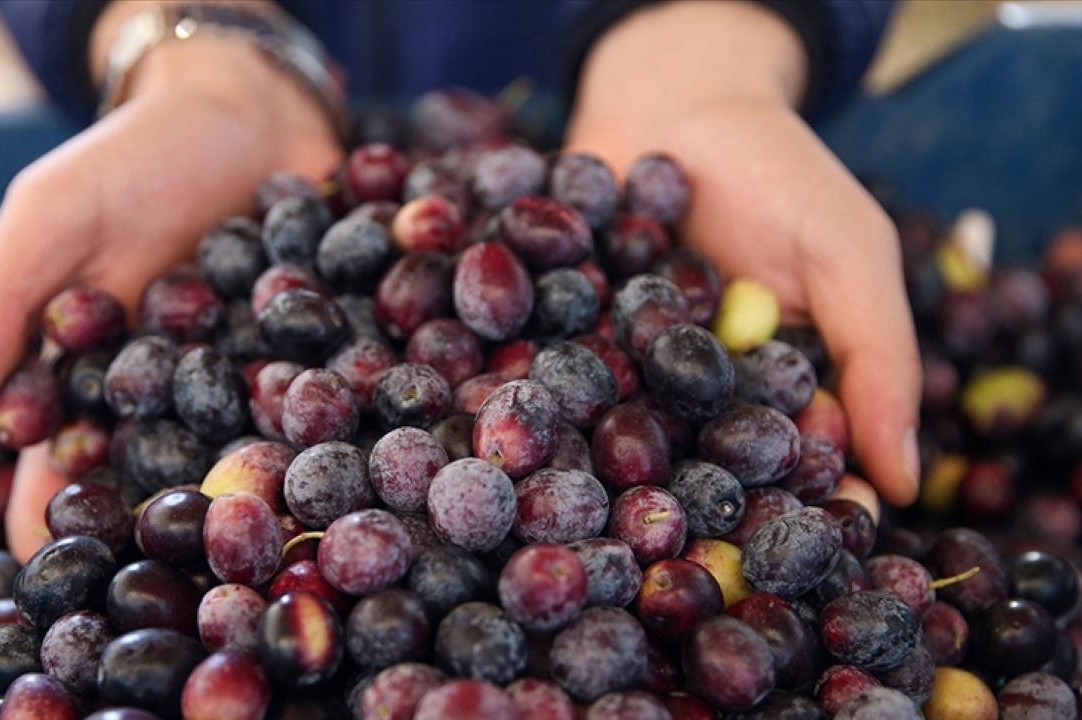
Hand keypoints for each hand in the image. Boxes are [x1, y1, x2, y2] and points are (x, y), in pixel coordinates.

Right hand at [0, 31, 341, 560]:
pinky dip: (340, 417)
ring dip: (258, 488)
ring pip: (250, 453)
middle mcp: (177, 397)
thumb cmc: (129, 159)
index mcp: (97, 378)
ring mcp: (254, 380)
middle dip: (167, 519)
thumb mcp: (50, 219)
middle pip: (164, 477)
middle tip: (173, 566)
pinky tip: (350, 451)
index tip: (62, 551)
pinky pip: (332, 395)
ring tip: (264, 530)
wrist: (243, 108)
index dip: (61, 508)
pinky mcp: (324, 355)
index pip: (68, 461)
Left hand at [566, 2, 920, 506]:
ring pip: (609, 435)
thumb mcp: (850, 252)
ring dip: (595, 459)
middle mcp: (689, 401)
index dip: (784, 510)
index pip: (779, 472)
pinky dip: (529, 383)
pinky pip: (540, 369)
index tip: (782, 537)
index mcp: (767, 398)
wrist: (679, 102)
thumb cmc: (781, 176)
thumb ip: (877, 355)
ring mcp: (618, 372)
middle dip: (680, 499)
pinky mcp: (557, 336)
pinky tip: (513, 404)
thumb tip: (904, 488)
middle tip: (671, 530)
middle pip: (688, 471)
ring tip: (587, 485)